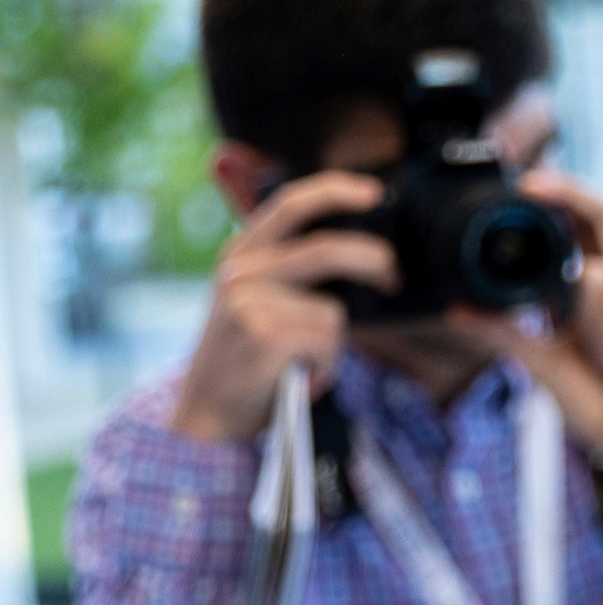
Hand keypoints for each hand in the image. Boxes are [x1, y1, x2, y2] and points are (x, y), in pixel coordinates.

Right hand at [168, 172, 396, 441]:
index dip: (333, 191)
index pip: (289, 205)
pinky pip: (327, 344)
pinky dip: (325, 369)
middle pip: (326, 251)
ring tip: (303, 363)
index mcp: (242, 255)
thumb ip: (293, 274)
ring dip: (332, 346)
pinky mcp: (262, 335)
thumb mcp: (259, 304)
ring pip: (332, 313)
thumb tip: (361, 255)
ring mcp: (248, 302)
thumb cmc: (248, 361)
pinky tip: (297, 378)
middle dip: (373, 261)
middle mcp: (240, 271)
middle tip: (391, 276)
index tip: (373, 192)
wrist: (208, 414)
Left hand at [443, 171, 602, 523]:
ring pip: (596, 272)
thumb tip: (455, 308)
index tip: (518, 185)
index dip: (557, 197)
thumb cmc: (598, 405)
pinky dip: (601, 329)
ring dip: (580, 320)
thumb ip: (504, 331)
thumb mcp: (539, 360)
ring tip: (597, 359)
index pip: (584, 226)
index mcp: (602, 288)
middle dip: (568, 191)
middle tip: (528, 186)